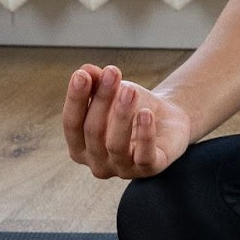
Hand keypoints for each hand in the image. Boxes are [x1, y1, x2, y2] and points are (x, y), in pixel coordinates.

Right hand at [63, 63, 191, 178]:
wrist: (168, 121)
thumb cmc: (133, 108)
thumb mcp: (114, 93)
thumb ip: (97, 83)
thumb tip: (85, 70)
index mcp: (80, 147)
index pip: (71, 124)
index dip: (75, 99)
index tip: (81, 75)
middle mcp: (97, 163)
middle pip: (93, 132)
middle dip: (102, 100)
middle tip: (113, 73)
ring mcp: (122, 169)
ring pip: (116, 145)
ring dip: (122, 115)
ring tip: (130, 91)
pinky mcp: (148, 169)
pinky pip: (144, 156)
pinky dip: (144, 135)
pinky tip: (146, 114)